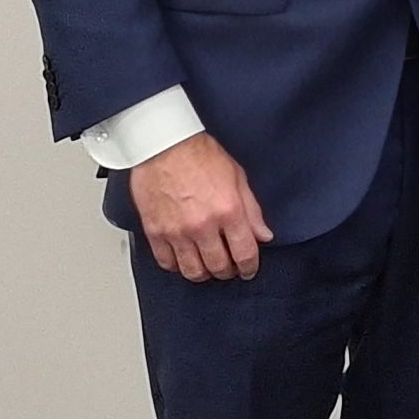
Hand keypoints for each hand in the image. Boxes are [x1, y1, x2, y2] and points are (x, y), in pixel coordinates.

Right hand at [130, 133, 271, 282]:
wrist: (164, 145)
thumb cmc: (200, 154)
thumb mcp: (238, 178)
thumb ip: (252, 211)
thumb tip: (263, 235)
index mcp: (228, 211)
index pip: (244, 253)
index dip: (250, 267)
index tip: (249, 270)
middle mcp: (202, 225)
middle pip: (218, 266)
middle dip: (228, 272)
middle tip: (230, 268)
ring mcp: (177, 232)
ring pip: (192, 271)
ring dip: (204, 274)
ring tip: (208, 267)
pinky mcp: (155, 232)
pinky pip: (166, 263)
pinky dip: (177, 267)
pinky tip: (184, 260)